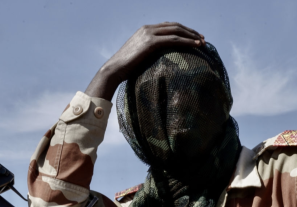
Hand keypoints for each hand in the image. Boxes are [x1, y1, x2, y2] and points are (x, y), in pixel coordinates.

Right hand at [85, 22, 204, 100]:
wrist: (114, 70)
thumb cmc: (125, 69)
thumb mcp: (139, 57)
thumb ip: (148, 53)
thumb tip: (158, 61)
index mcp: (145, 30)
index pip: (168, 26)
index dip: (183, 31)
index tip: (193, 38)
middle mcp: (147, 29)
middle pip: (175, 26)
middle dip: (190, 32)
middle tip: (202, 39)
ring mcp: (149, 34)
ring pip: (176, 30)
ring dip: (191, 36)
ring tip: (202, 43)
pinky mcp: (150, 42)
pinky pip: (174, 39)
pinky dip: (187, 41)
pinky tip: (195, 46)